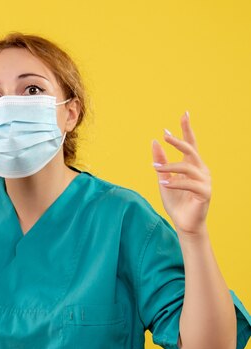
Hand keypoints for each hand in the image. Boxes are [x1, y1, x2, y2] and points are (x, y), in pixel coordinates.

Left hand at [152, 111, 210, 235]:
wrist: (183, 223)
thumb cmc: (176, 201)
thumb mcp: (163, 178)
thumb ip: (160, 161)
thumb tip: (154, 142)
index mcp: (192, 165)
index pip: (191, 144)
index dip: (187, 129)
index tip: (184, 114)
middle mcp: (201, 170)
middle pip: (191, 150)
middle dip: (179, 141)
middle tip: (165, 135)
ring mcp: (205, 181)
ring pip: (187, 167)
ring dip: (170, 166)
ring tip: (155, 168)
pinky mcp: (205, 193)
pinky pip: (189, 184)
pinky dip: (175, 182)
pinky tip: (164, 183)